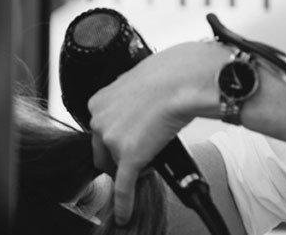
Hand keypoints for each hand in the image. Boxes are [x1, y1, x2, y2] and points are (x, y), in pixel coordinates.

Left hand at [86, 40, 224, 224]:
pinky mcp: (129, 159)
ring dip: (136, 163)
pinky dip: (124, 204)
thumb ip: (133, 98)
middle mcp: (100, 120)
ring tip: (158, 147)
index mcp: (99, 100)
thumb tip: (142, 106)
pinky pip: (124, 188)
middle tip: (144, 147)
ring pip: (119, 166)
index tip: (132, 136)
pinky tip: (125, 214)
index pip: (101, 130)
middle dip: (121, 154)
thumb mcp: (141, 80)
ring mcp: (113, 140)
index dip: (120, 136)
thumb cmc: (172, 72)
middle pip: (104, 151)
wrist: (185, 78)